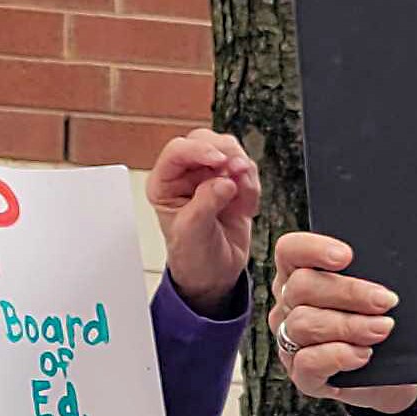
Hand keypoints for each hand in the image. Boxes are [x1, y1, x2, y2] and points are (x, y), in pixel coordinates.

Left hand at [148, 130, 259, 307]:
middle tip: (237, 172)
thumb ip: (205, 205)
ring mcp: (210, 177)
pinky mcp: (232, 183)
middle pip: (205, 141)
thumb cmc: (193, 257)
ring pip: (229, 150)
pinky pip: (247, 169)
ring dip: (242, 168)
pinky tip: (246, 207)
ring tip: (243, 195)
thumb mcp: (192, 234)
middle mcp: (186, 175)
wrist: (215, 274)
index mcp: (164, 184)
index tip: (219, 161)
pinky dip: (252, 184)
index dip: (199, 150)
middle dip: (225, 153)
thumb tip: (224, 183)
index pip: (177, 151)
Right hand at [269, 231, 411, 412]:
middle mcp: (288, 306)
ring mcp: (291, 342)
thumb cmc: (383, 323)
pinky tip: (363, 354)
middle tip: (385, 300)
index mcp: (299, 276)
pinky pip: (307, 362)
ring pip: (303, 323)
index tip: (347, 256)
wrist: (394, 375)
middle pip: (301, 286)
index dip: (312, 249)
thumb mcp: (377, 294)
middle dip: (348, 292)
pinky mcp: (302, 376)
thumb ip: (371, 275)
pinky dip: (338, 356)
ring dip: (348, 325)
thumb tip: (386, 261)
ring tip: (383, 329)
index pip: (289, 251)